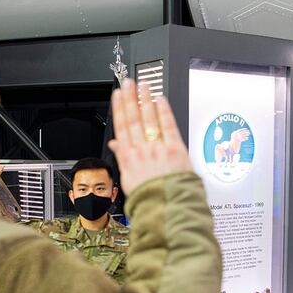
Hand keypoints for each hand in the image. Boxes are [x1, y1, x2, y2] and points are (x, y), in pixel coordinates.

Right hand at [108, 80, 191, 195]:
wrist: (167, 208)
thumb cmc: (149, 198)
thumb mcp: (128, 179)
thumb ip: (123, 158)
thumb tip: (116, 145)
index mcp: (129, 158)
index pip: (122, 127)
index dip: (119, 109)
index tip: (117, 95)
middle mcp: (142, 150)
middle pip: (134, 119)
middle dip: (130, 99)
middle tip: (128, 83)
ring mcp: (158, 148)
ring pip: (149, 119)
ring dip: (145, 100)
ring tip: (143, 85)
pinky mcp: (175, 149)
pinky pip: (168, 126)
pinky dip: (164, 111)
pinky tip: (160, 100)